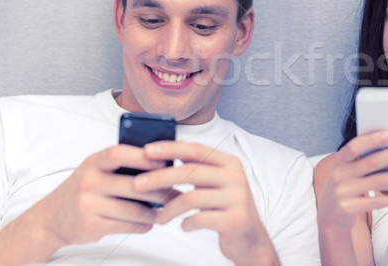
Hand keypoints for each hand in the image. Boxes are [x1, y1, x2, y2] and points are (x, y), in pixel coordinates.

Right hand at [36, 144, 176, 245]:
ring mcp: (87, 204)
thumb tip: (165, 162)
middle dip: (160, 191)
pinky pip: (126, 226)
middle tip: (176, 194)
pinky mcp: (90, 226)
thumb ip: (123, 164)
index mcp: (94, 162)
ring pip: (133, 209)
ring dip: (154, 212)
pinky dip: (142, 225)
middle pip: (134, 185)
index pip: (119, 153)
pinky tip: (149, 223)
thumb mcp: (98, 168)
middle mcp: (88, 181)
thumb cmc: (86, 188)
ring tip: (165, 211)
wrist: (52, 217)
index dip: (144, 157)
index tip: (165, 162)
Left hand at [134, 141, 279, 265]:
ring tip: (159, 217)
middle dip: (159, 177)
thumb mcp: (216, 184)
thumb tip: (160, 159)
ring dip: (169, 208)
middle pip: (190, 171)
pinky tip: (183, 226)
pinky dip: (186, 223)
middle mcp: (236, 177)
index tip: (146, 150)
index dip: (170, 148)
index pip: (196, 150)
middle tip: (137, 184)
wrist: (250, 238)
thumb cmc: (225, 208)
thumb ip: (197, 170)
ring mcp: (238, 198)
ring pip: (191, 197)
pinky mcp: (235, 219)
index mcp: (230, 163)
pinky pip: (200, 219)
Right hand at [316, 130, 387, 232]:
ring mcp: (343, 192)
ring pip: (379, 182)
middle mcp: (339, 174)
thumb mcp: (346, 169)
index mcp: (340, 160)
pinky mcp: (349, 208)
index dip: (373, 139)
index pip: (356, 146)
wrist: (329, 216)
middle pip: (373, 162)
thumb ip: (360, 158)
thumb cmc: (345, 186)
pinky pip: (378, 202)